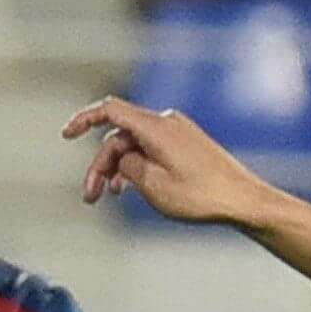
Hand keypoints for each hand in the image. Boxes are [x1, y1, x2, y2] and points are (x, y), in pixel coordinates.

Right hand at [66, 99, 284, 230]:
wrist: (244, 201)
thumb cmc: (203, 196)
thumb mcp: (153, 186)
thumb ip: (128, 166)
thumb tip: (123, 158)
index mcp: (155, 127)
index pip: (110, 110)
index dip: (84, 120)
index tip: (66, 135)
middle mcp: (166, 123)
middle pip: (119, 136)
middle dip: (101, 165)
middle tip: (91, 196)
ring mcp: (177, 133)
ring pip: (135, 145)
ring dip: (118, 168)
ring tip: (109, 195)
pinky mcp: (186, 145)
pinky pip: (151, 150)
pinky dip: (137, 165)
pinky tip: (131, 188)